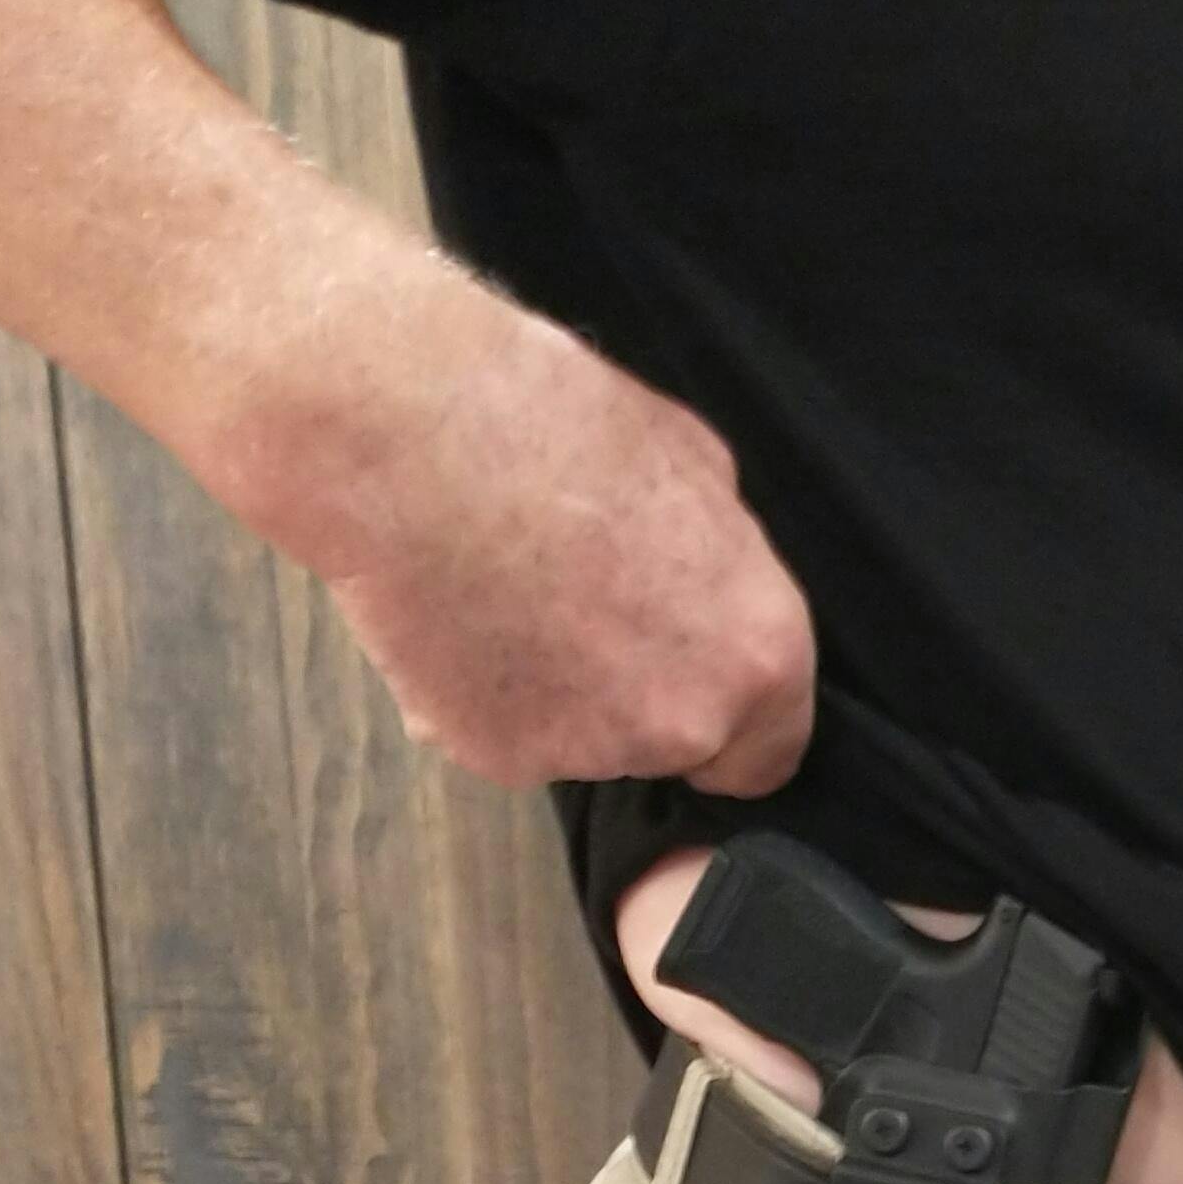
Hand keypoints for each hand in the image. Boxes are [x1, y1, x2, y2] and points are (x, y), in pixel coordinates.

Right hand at [221, 270, 814, 795]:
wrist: (416, 437)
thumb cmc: (560, 427)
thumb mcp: (695, 463)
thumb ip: (722, 554)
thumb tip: (709, 578)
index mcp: (759, 654)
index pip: (767, 753)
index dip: (728, 722)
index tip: (685, 682)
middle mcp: (685, 722)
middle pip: (669, 744)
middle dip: (633, 695)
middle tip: (576, 607)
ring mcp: (587, 751)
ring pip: (580, 741)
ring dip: (553, 693)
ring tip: (506, 593)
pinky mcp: (495, 756)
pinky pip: (498, 737)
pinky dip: (479, 696)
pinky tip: (457, 617)